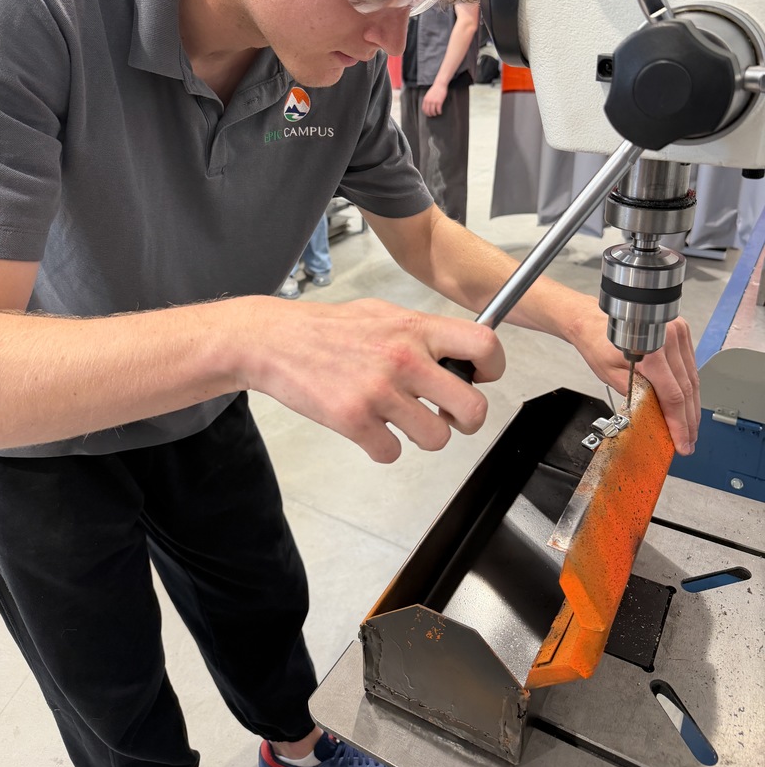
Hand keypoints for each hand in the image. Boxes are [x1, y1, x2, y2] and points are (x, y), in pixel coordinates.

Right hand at [250, 298, 505, 462]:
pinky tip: (368, 427)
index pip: (483, 345)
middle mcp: (404, 359)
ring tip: (398, 419)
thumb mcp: (382, 313)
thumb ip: (420, 332)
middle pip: (472, 408)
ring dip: (421, 436)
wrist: (273, 340)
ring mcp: (379, 391)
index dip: (493, 368)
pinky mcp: (353, 420)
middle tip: (448, 416)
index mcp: (415, 328)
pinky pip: (391, 453)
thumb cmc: (327, 328)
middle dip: (465, 421)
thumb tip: (459, 353)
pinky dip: (382, 447)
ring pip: (435, 439)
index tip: (479, 378)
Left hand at [421, 82, 447, 116]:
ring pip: (433, 112)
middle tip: (433, 115)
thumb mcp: (428, 94)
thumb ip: (427, 99)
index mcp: (425, 99)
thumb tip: (427, 106)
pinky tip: (440, 112)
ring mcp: (434, 102)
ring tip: (437, 113)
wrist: (440, 84)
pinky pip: (438, 110)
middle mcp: (429, 101)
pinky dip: (439, 112)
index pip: (424, 109)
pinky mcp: (439, 102)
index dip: (426, 113)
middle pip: (428, 111)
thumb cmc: (435, 89)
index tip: (428, 114)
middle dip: (430, 114)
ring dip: (435, 114)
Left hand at [572, 301, 699, 454]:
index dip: (679, 423)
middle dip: (689, 420)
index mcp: (651, 351)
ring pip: (693, 378)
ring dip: (693, 406)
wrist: (592, 319)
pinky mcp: (681, 331)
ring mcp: (678, 332)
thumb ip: (637, 397)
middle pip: (687, 389)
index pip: (673, 396)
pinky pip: (691, 365)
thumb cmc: (597, 342)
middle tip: (689, 441)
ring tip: (690, 428)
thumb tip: (656, 419)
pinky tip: (689, 404)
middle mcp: (669, 338)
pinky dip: (690, 387)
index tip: (682, 442)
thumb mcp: (611, 375)